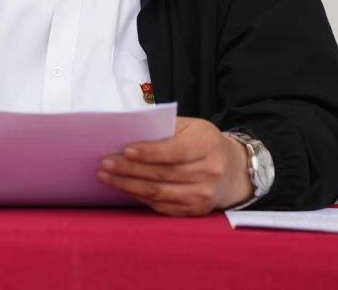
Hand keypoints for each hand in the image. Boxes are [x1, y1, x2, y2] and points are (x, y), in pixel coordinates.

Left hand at [97, 117, 252, 215]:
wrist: (231, 169)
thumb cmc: (202, 142)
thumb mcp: (190, 126)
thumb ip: (163, 128)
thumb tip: (128, 134)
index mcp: (208, 145)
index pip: (175, 151)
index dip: (150, 153)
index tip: (126, 150)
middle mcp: (210, 172)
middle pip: (163, 174)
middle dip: (129, 169)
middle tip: (105, 163)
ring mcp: (203, 195)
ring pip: (158, 192)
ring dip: (128, 185)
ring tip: (106, 176)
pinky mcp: (195, 211)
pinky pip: (161, 206)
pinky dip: (138, 197)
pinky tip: (123, 188)